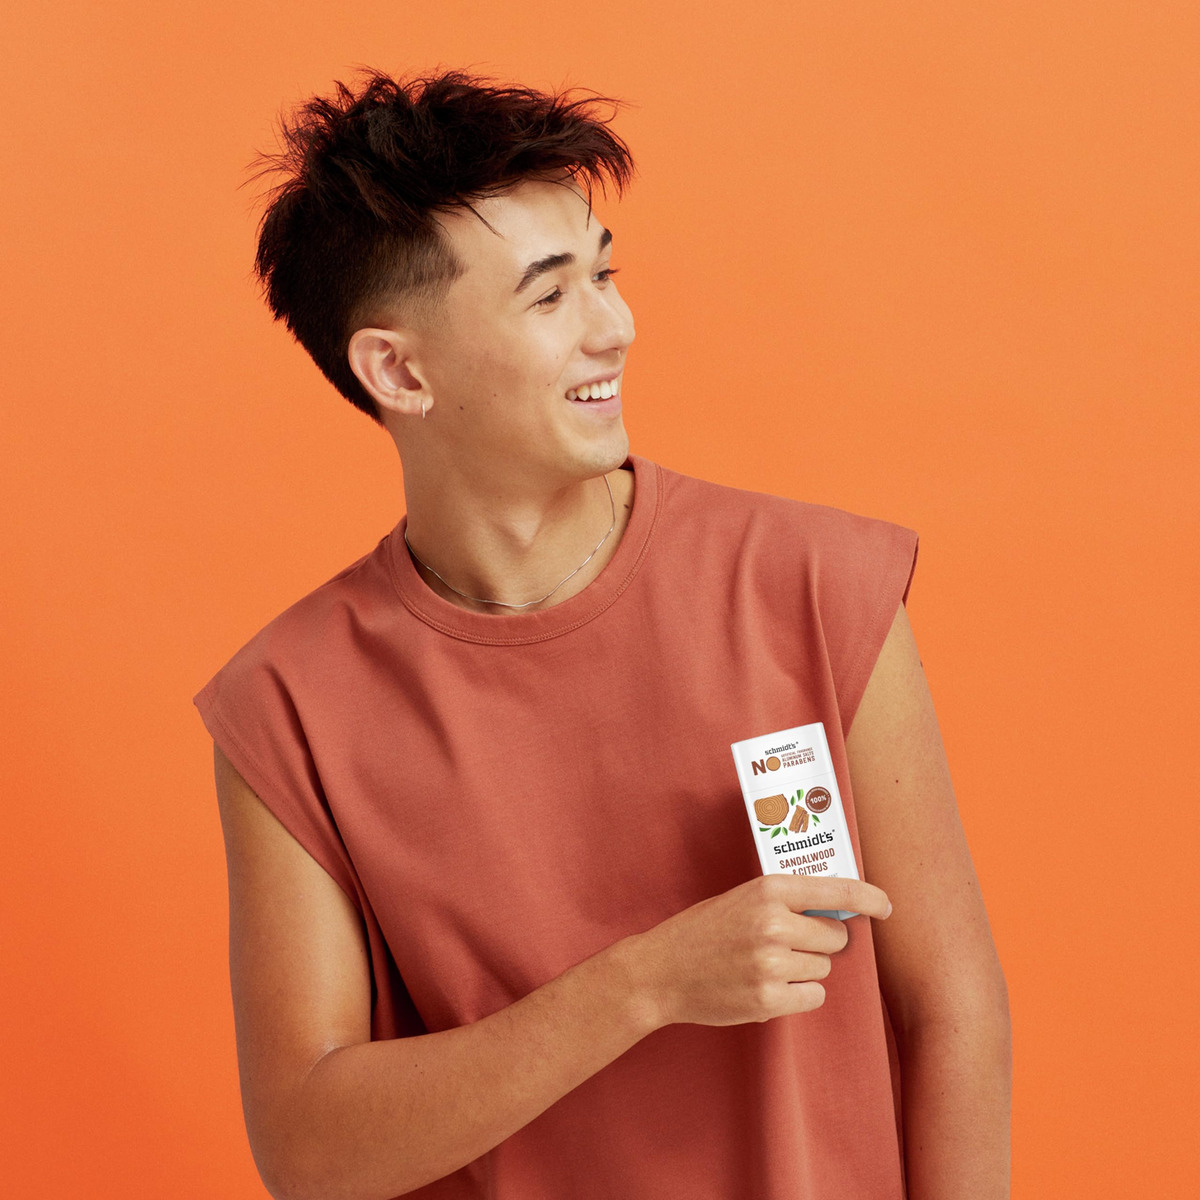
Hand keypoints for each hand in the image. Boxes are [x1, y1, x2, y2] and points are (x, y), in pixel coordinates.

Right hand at [625, 874, 891, 1028]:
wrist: (660, 971)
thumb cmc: (703, 931)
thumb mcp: (742, 899)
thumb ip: (786, 902)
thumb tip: (841, 913)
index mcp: (768, 889)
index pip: (836, 890)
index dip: (868, 898)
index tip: (887, 907)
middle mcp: (773, 923)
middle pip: (836, 937)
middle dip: (819, 942)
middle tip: (785, 944)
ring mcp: (772, 963)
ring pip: (823, 968)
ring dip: (804, 970)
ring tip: (764, 966)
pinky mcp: (769, 999)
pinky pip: (812, 997)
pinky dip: (797, 995)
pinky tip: (764, 987)